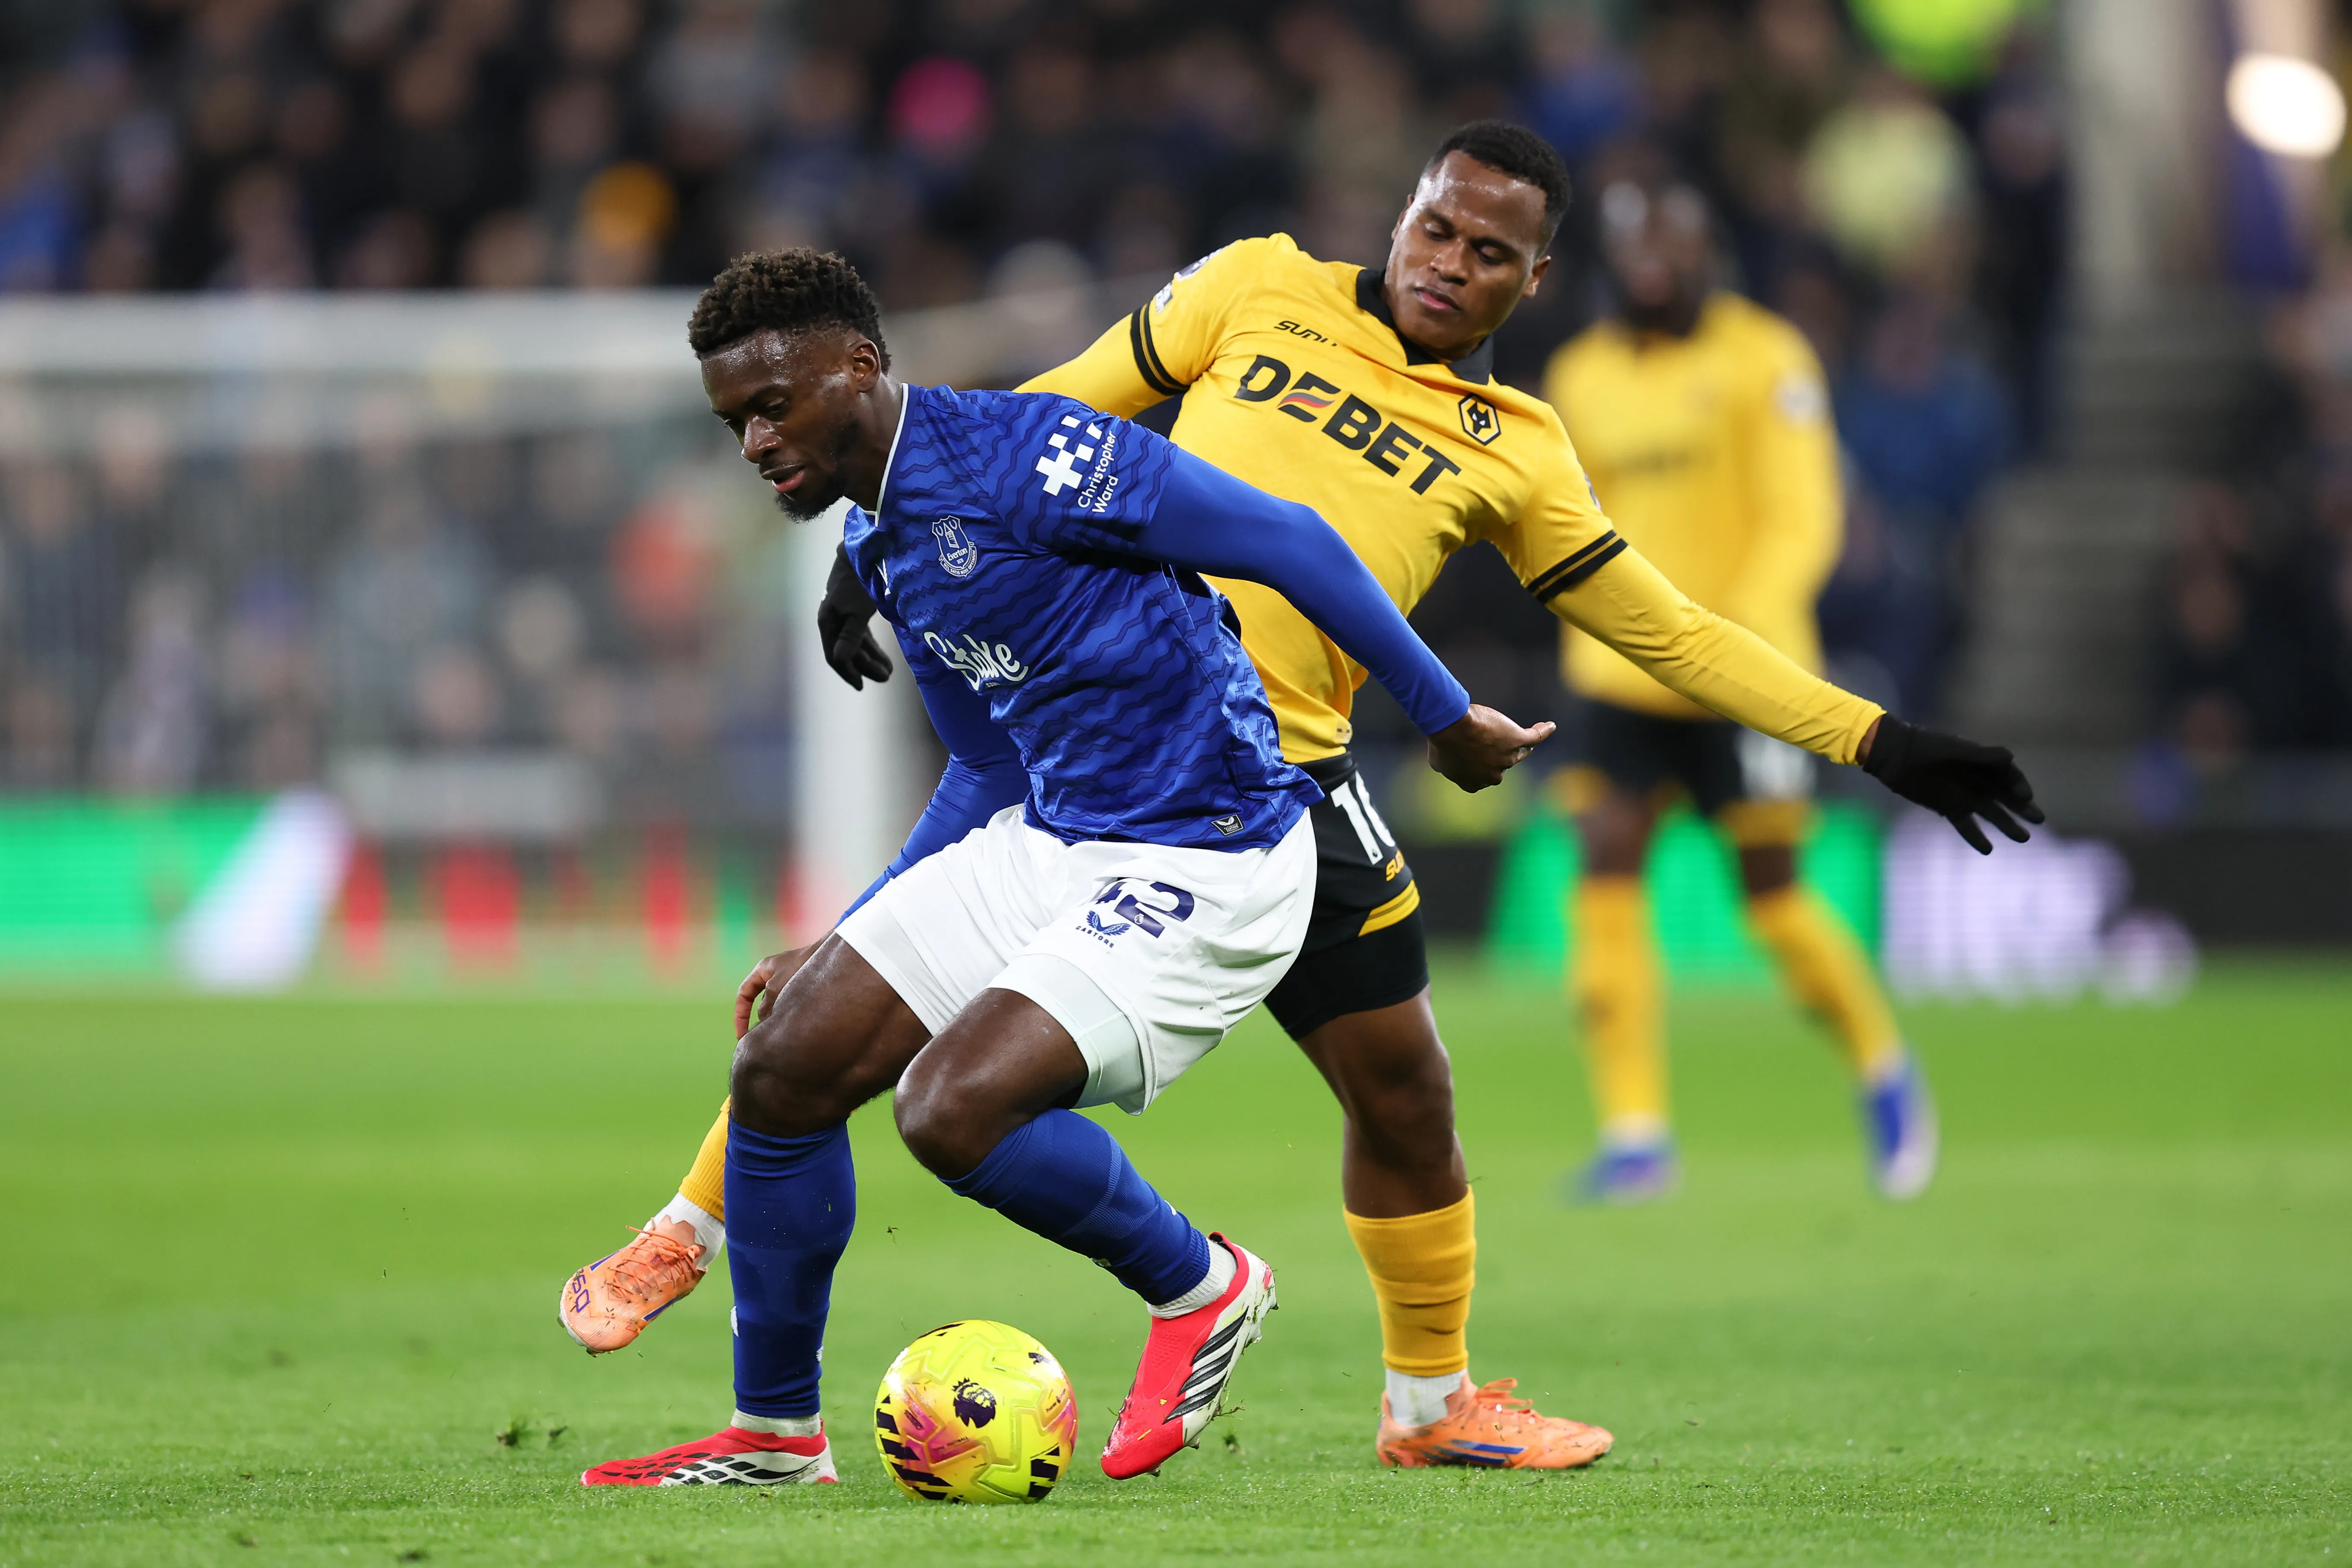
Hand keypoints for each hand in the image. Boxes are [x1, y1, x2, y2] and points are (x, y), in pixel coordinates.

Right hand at [735, 944, 817, 1037]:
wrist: (833, 955)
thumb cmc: (802, 965)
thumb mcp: (776, 987)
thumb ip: (766, 1006)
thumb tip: (763, 1024)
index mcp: (763, 970)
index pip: (743, 995)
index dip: (740, 1016)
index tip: (742, 1036)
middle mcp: (775, 976)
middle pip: (761, 1003)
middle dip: (761, 1021)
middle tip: (764, 1041)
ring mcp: (790, 982)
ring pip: (778, 1007)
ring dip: (778, 1020)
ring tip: (781, 1036)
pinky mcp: (805, 990)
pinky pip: (792, 1007)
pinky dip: (791, 1017)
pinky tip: (796, 1028)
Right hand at [818, 543, 891, 688]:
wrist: (863, 554)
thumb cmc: (859, 582)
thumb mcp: (856, 612)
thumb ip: (850, 636)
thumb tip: (840, 660)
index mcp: (827, 623)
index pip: (834, 656)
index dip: (848, 672)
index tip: (862, 687)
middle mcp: (832, 621)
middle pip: (847, 652)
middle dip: (866, 667)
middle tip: (887, 677)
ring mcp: (843, 616)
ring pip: (856, 645)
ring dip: (872, 659)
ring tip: (889, 671)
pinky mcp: (855, 611)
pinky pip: (862, 635)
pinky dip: (872, 647)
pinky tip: (884, 657)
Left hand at [1427, 704, 1555, 791]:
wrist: (1451, 728)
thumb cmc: (1442, 742)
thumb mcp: (1438, 761)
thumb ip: (1449, 766)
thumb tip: (1452, 763)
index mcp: (1474, 783)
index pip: (1483, 775)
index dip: (1480, 763)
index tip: (1477, 753)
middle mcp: (1493, 775)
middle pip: (1502, 763)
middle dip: (1497, 753)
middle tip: (1491, 738)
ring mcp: (1507, 758)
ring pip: (1518, 751)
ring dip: (1519, 742)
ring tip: (1524, 734)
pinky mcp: (1517, 740)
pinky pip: (1534, 737)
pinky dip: (1542, 732)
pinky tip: (1549, 726)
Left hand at [1861, 715, 2044, 853]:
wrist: (1897, 756)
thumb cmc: (1927, 747)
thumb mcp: (1955, 750)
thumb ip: (1981, 755)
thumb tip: (2010, 758)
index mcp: (1983, 763)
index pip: (2009, 776)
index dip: (2019, 786)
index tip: (2025, 797)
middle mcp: (1978, 781)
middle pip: (2006, 797)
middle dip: (2022, 808)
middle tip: (2039, 820)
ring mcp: (1964, 796)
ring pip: (1991, 813)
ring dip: (2006, 825)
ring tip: (2023, 838)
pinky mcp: (1949, 808)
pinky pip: (1966, 825)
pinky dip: (1976, 837)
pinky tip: (1988, 850)